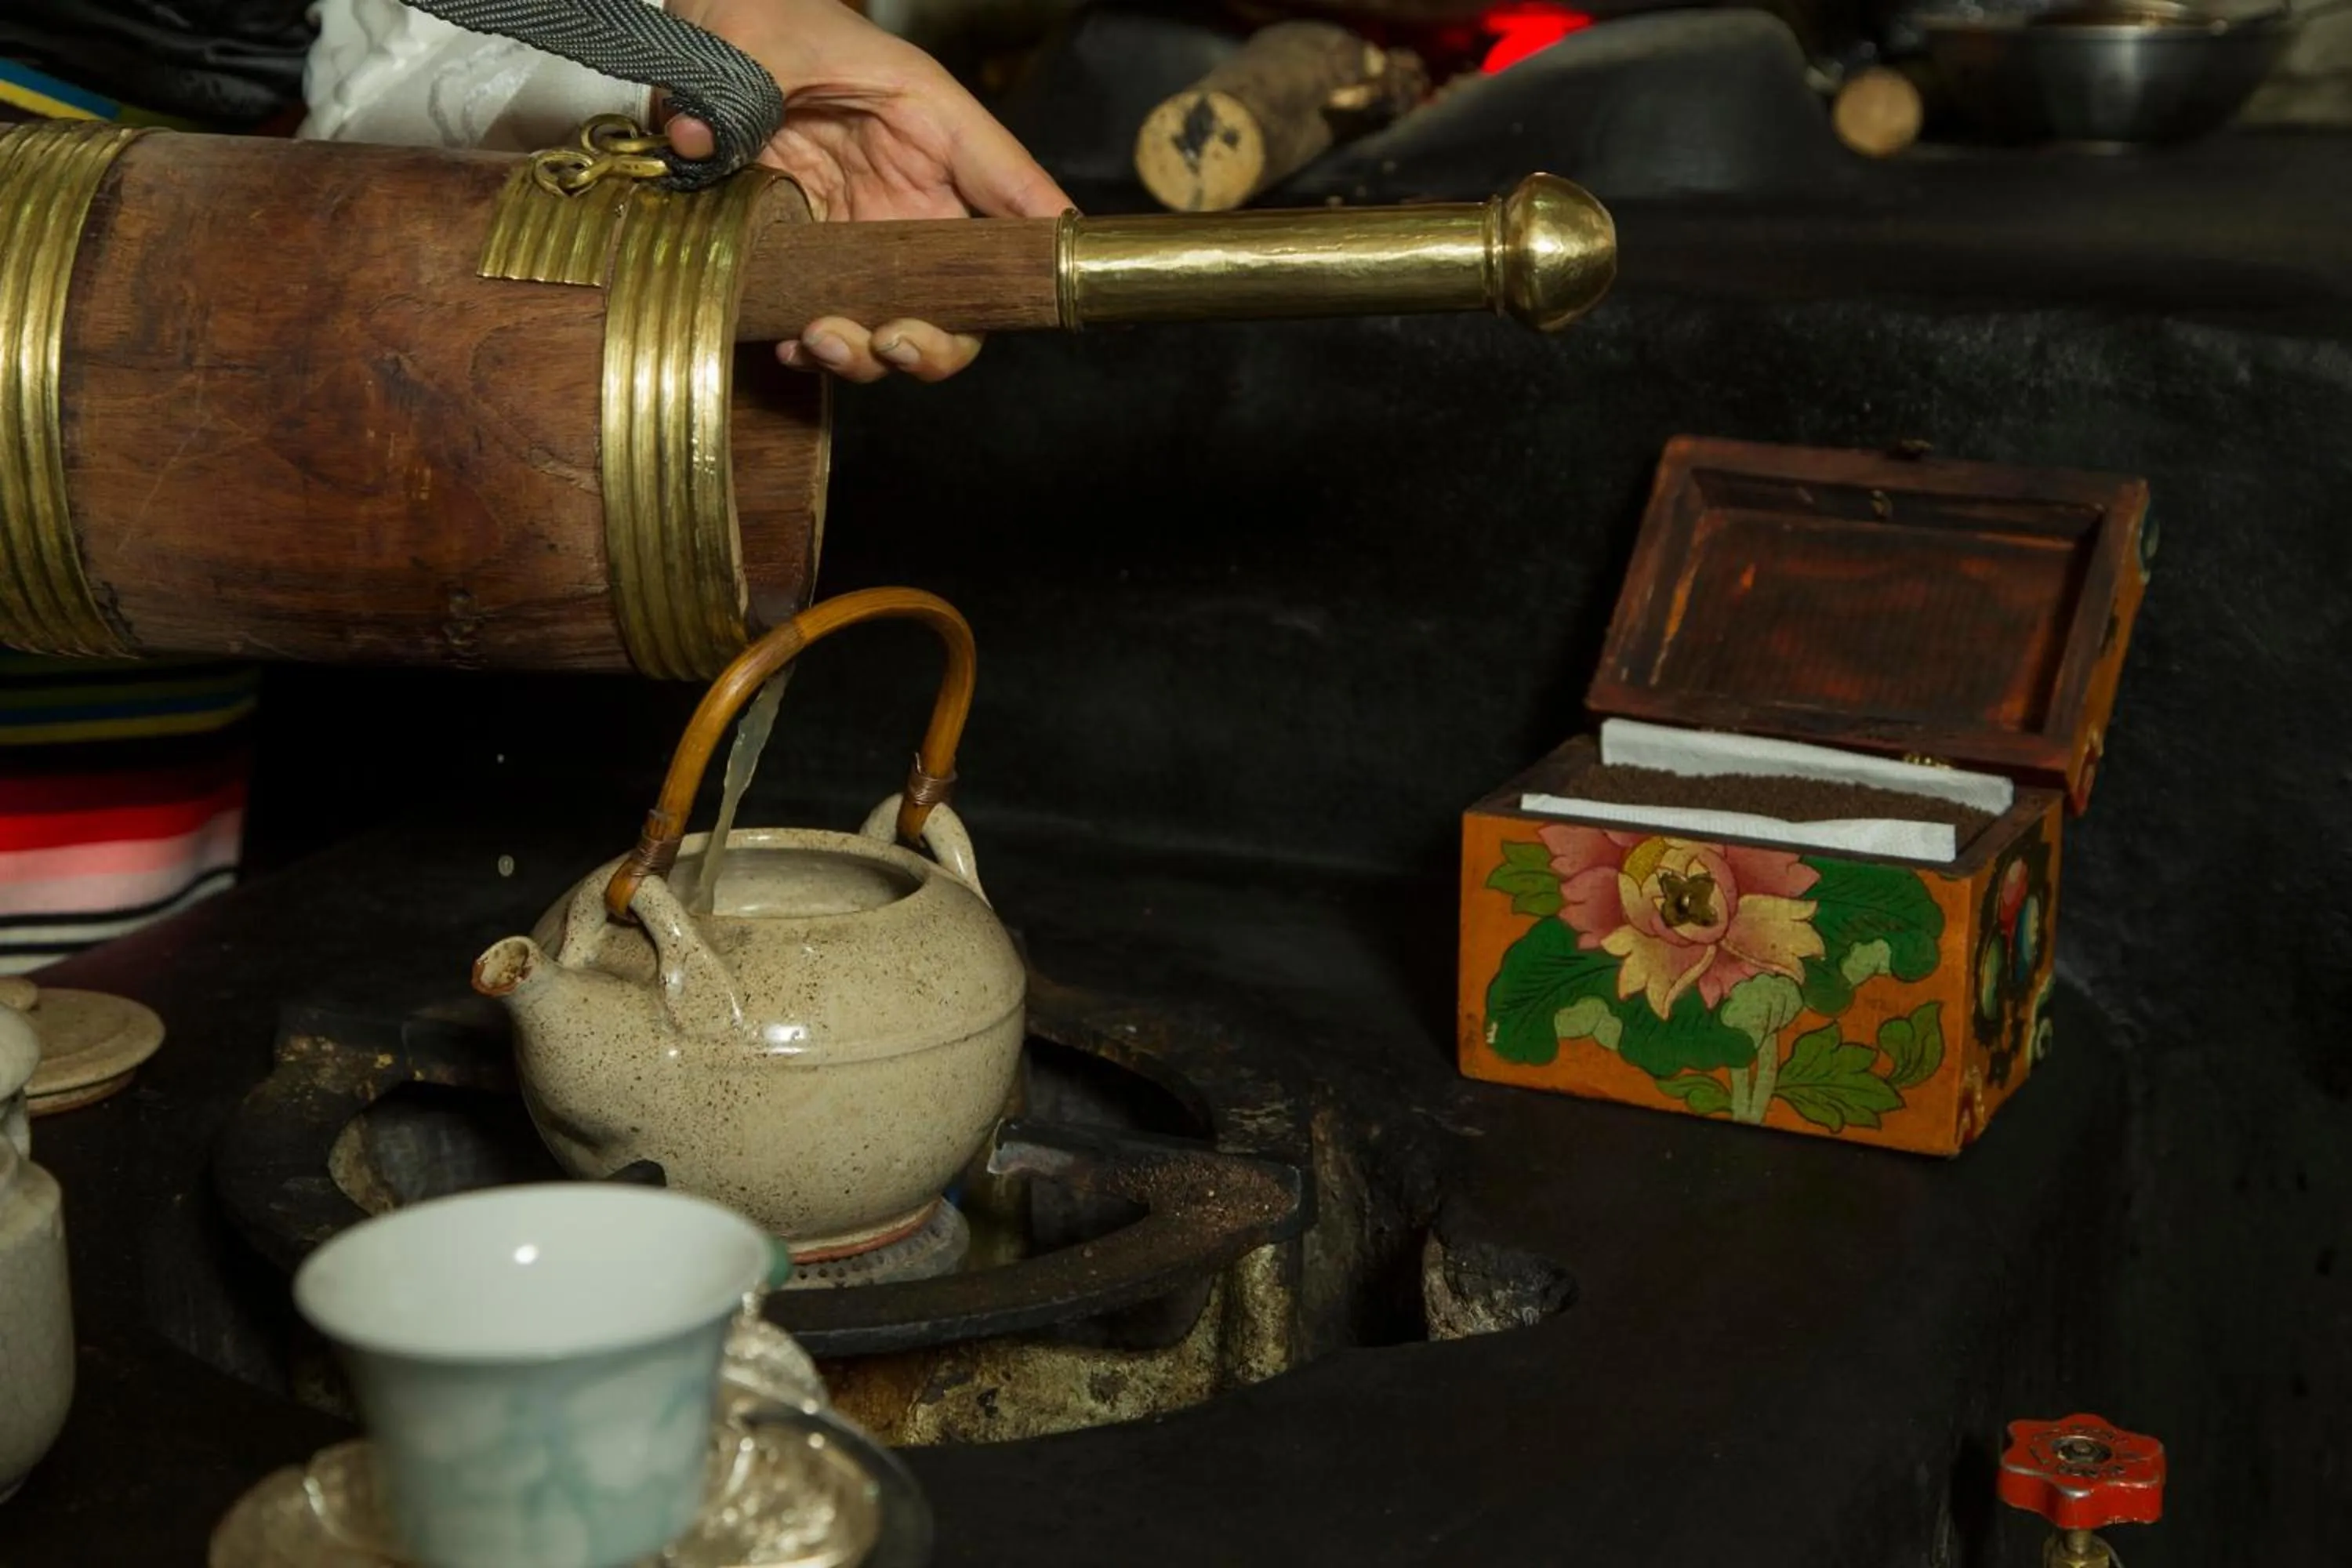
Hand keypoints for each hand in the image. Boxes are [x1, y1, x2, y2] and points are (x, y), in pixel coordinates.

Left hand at [664, 0, 1070, 382]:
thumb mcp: (759, 36)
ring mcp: (872, 237)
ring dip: (873, 354)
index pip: (1014, 189)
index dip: (1046, 247)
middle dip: (943, 337)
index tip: (1056, 290)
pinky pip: (843, 325)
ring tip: (821, 341)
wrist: (706, 44)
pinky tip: (789, 343)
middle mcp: (915, 193)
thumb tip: (699, 133)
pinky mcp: (824, 264)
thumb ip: (740, 83)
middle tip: (893, 340)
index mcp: (932, 126)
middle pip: (972, 290)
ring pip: (910, 321)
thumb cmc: (757, 18)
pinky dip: (821, 350)